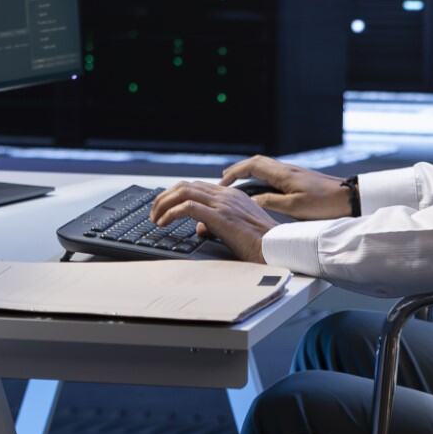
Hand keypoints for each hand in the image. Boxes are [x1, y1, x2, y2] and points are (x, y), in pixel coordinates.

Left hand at [149, 179, 276, 263]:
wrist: (278, 248)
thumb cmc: (261, 243)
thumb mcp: (235, 228)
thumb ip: (216, 223)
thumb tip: (200, 227)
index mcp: (231, 195)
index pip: (196, 186)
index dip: (175, 194)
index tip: (164, 206)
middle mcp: (226, 195)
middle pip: (186, 185)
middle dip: (164, 197)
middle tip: (154, 212)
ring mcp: (223, 204)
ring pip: (183, 192)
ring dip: (163, 204)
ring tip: (155, 218)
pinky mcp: (220, 216)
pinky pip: (187, 208)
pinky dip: (170, 213)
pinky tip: (163, 223)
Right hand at [221, 154, 350, 220]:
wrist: (350, 198)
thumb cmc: (325, 203)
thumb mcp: (294, 207)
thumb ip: (270, 202)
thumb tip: (251, 200)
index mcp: (283, 174)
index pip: (251, 166)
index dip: (234, 173)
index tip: (221, 183)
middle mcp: (286, 170)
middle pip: (256, 162)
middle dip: (238, 170)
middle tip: (224, 180)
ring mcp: (293, 173)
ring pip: (265, 167)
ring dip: (249, 173)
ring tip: (238, 185)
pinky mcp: (299, 179)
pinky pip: (273, 174)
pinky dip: (261, 178)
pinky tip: (261, 190)